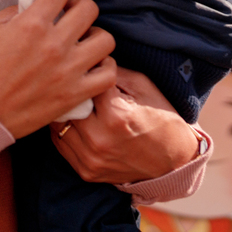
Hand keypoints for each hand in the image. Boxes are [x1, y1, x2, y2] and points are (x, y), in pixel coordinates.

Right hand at [0, 0, 116, 138]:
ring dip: (95, 37)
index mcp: (31, 24)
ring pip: (105, 40)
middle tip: (69, 19)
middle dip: (79, 8)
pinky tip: (91, 66)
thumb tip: (30, 8)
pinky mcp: (74, 95)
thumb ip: (9, 13)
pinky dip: (104, 67)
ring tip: (82, 42)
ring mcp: (68, 71)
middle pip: (89, 9)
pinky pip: (108, 75)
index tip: (52, 2)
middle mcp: (54, 44)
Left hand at [50, 67, 198, 182]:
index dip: (91, 71)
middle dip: (73, 92)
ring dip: (65, 112)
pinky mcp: (86, 172)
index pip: (87, 82)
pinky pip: (60, 144)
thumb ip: (112, 71)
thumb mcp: (142, 86)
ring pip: (58, 125)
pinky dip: (65, 131)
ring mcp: (91, 159)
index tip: (95, 69)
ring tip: (77, 105)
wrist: (174, 161)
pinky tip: (77, 123)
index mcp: (116, 115)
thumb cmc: (160, 117)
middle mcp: (99, 140)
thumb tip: (88, 59)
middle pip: (67, 105)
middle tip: (79, 86)